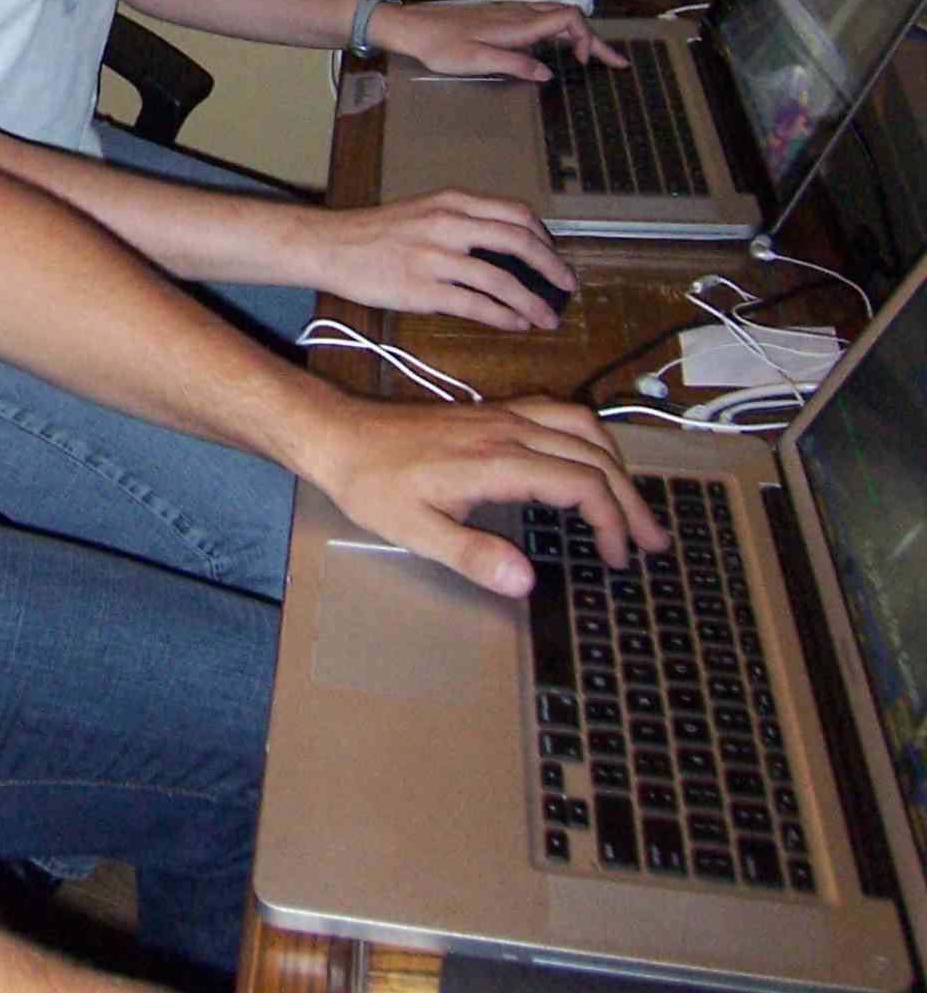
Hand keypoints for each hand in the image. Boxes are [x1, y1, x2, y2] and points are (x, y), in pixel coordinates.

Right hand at [307, 190, 576, 329]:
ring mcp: (436, 258)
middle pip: (519, 243)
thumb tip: (504, 252)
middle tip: (566, 287)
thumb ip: (462, 225)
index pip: (516, 214)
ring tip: (547, 319)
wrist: (330, 246)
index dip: (544, 239)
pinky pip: (475, 305)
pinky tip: (515, 325)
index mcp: (452, 202)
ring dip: (532, 302)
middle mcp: (448, 224)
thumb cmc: (375, 233)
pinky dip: (503, 317)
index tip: (554, 257)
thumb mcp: (423, 212)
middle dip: (552, 268)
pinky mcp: (422, 290)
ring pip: (502, 279)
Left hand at [313, 393, 664, 587]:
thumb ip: (473, 556)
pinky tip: (592, 464)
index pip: (579, 483)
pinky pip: (560, 414)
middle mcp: (509, 429)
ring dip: (616, 464)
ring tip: (632, 506)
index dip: (610, 521)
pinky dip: (591, 440)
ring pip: (583, 427)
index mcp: (495, 461)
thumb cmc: (374, 485)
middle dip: (630, 499)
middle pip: (593, 455)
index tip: (620, 558)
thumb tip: (527, 581)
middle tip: (652, 542)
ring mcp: (503, 415)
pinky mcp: (494, 411)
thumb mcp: (415, 531)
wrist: (341, 435)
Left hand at [378, 0, 628, 79]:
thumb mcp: (477, 61)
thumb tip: (549, 73)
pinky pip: (540, 16)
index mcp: (517, 24)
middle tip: (611, 61)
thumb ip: (514, 65)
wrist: (412, 27)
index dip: (588, 38)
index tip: (591, 63)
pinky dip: (560, 28)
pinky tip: (557, 45)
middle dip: (592, 37)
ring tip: (591, 55)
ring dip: (577, 32)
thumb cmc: (441, 46)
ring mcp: (509, 12)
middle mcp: (518, 13)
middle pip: (568, 15)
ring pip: (555, 14)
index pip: (568, 18)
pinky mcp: (499, 15)